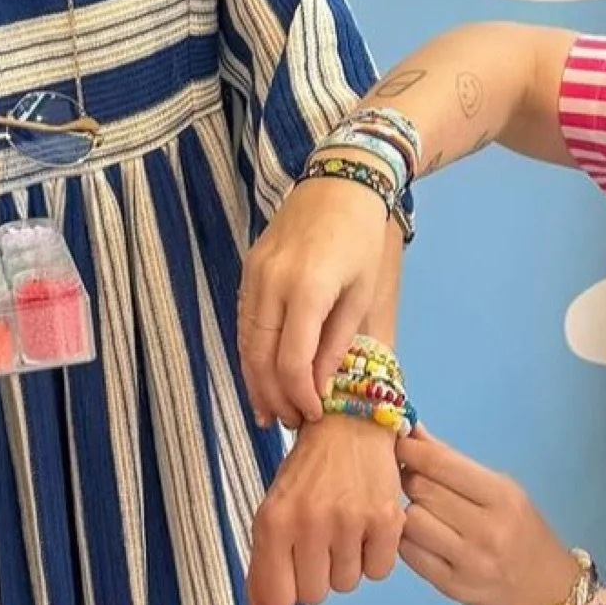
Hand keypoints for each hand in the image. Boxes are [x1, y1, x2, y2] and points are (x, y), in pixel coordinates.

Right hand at [239, 177, 400, 429]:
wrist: (339, 183)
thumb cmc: (361, 238)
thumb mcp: (360, 293)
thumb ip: (336, 343)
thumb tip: (318, 387)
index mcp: (307, 289)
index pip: (291, 360)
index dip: (299, 395)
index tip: (311, 414)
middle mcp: (272, 283)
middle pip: (260, 356)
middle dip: (273, 395)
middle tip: (289, 421)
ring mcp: (254, 274)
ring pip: (245, 341)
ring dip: (255, 379)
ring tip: (270, 409)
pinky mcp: (248, 268)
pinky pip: (244, 320)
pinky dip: (250, 351)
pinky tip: (260, 372)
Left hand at [244, 414, 407, 604]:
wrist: (348, 424)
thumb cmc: (306, 475)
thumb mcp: (272, 516)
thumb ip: (261, 575)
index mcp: (274, 521)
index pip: (278, 598)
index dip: (286, 589)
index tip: (292, 565)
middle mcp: (311, 521)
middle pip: (314, 596)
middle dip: (316, 575)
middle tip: (319, 539)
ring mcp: (351, 520)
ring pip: (347, 585)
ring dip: (345, 564)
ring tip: (343, 527)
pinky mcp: (387, 518)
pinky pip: (379, 571)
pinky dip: (373, 556)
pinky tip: (366, 526)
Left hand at [397, 428, 578, 604]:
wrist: (547, 589)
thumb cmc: (523, 530)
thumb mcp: (502, 489)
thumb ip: (454, 463)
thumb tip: (413, 433)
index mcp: (502, 497)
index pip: (440, 463)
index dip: (412, 448)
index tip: (400, 442)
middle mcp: (486, 530)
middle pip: (421, 490)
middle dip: (408, 478)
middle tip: (409, 477)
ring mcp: (468, 562)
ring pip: (411, 521)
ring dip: (409, 511)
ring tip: (423, 511)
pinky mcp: (451, 586)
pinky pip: (409, 552)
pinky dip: (408, 539)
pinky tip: (422, 537)